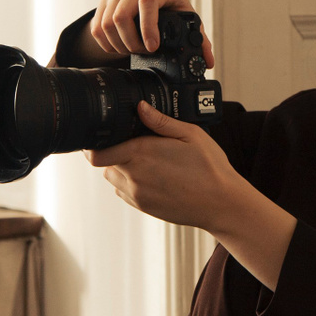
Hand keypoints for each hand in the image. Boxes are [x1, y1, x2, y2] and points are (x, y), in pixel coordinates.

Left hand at [90, 102, 294, 288]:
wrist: (221, 204)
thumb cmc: (210, 169)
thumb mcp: (190, 134)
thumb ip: (161, 121)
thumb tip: (141, 107)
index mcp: (141, 154)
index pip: (97, 154)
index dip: (94, 144)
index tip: (102, 136)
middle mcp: (134, 177)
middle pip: (104, 163)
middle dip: (114, 151)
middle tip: (135, 144)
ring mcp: (138, 195)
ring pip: (114, 178)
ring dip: (121, 168)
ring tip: (147, 161)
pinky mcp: (144, 207)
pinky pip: (125, 192)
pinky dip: (132, 183)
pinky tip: (154, 176)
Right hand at [91, 0, 215, 67]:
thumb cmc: (172, 8)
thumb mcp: (187, 20)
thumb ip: (200, 40)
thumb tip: (207, 62)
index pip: (147, 2)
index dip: (148, 27)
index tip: (152, 47)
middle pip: (121, 15)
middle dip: (131, 42)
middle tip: (143, 52)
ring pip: (107, 23)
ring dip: (119, 44)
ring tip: (132, 50)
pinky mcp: (104, 1)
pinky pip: (97, 27)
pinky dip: (106, 44)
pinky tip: (119, 47)